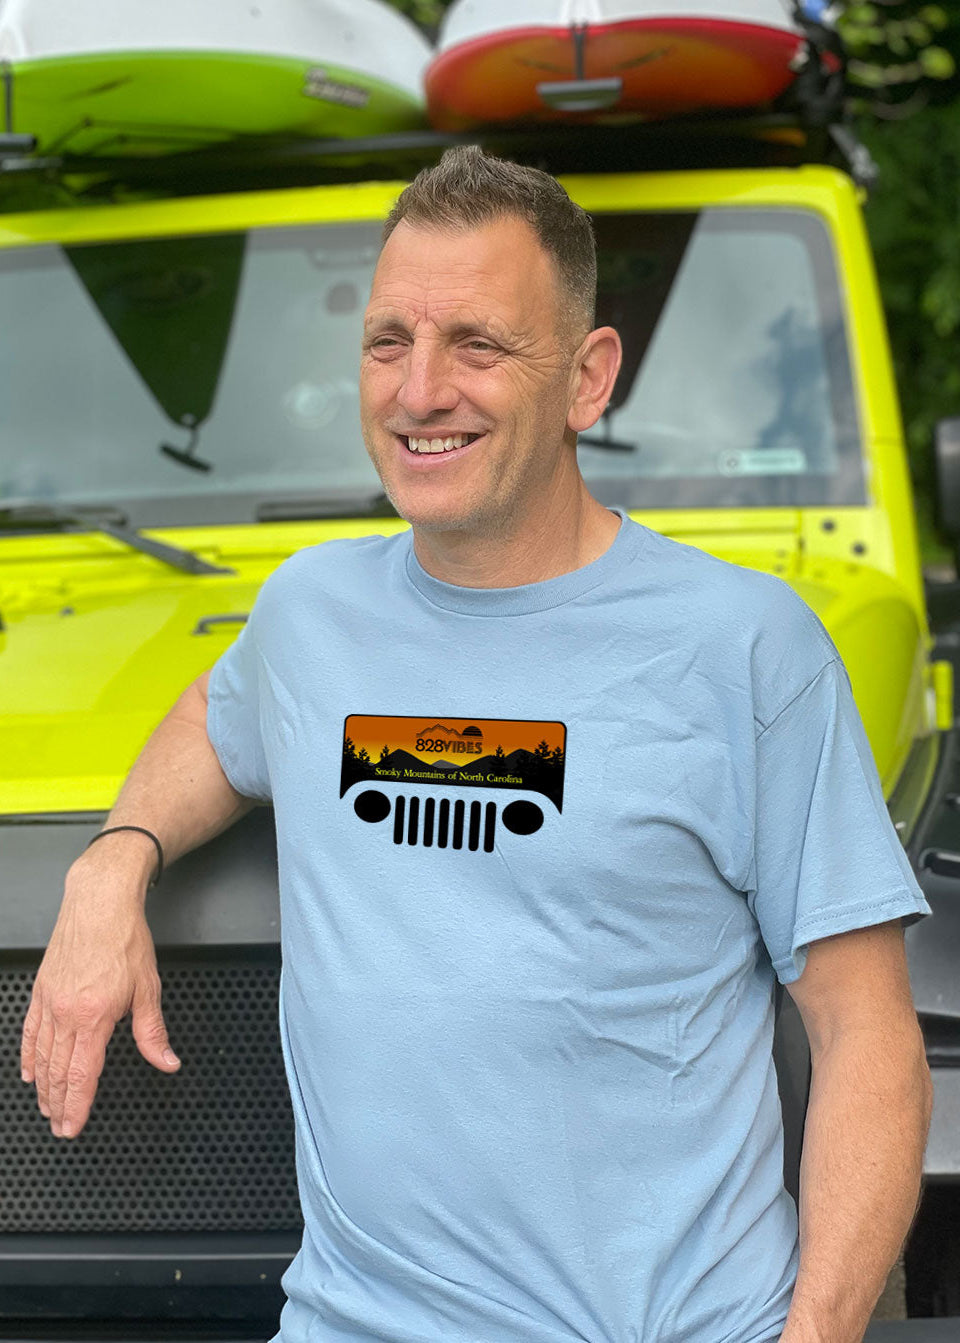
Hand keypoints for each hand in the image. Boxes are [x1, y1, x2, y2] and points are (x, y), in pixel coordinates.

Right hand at [20, 853, 180, 1138]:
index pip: (82, 1075)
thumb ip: (153, 1031)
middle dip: (59, 1105)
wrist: (99, 902)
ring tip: (47, 1107)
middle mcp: (66, 1014)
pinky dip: (29, 1055)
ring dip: (44, 1086)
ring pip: (41, 1056)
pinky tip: (29, 1072)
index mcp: (94, 1017)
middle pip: (58, 1072)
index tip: (73, 1127)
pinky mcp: (41, 991)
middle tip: (59, 1127)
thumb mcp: (147, 987)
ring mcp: (49, 1003)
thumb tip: (167, 1061)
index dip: (77, 1106)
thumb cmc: (124, 939)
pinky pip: (30, 1031)